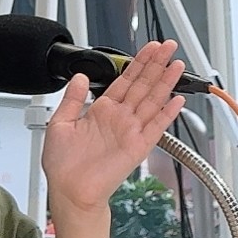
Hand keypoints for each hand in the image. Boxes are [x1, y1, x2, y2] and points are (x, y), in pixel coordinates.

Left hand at [40, 41, 187, 217]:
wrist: (70, 190)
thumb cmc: (64, 165)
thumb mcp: (60, 123)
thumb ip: (72, 99)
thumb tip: (80, 77)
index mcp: (102, 111)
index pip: (126, 80)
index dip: (138, 63)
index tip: (150, 49)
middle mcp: (120, 118)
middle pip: (144, 85)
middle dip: (157, 64)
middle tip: (169, 47)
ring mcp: (131, 131)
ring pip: (153, 101)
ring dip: (166, 83)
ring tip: (177, 65)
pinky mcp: (138, 146)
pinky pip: (156, 127)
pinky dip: (168, 114)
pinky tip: (177, 101)